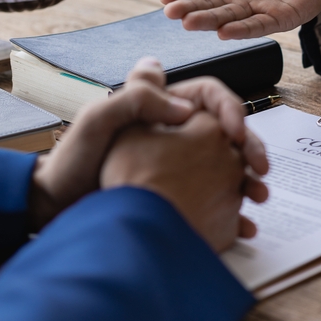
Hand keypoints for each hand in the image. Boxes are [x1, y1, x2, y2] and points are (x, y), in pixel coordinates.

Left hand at [28, 58, 268, 230]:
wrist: (59, 208)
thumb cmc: (74, 159)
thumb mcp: (100, 118)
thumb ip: (139, 98)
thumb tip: (186, 108)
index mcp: (161, 105)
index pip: (209, 95)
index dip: (229, 110)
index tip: (235, 134)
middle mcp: (175, 132)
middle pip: (226, 132)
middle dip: (250, 148)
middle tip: (260, 169)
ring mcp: (180, 165)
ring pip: (228, 166)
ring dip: (249, 179)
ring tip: (258, 197)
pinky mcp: (180, 196)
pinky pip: (216, 200)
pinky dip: (233, 211)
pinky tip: (242, 224)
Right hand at [161, 0, 320, 38]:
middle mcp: (232, 1)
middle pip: (208, 7)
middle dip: (190, 10)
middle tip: (174, 13)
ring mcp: (253, 13)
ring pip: (228, 19)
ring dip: (209, 22)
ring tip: (191, 23)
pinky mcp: (276, 20)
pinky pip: (256, 26)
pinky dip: (241, 30)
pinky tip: (224, 33)